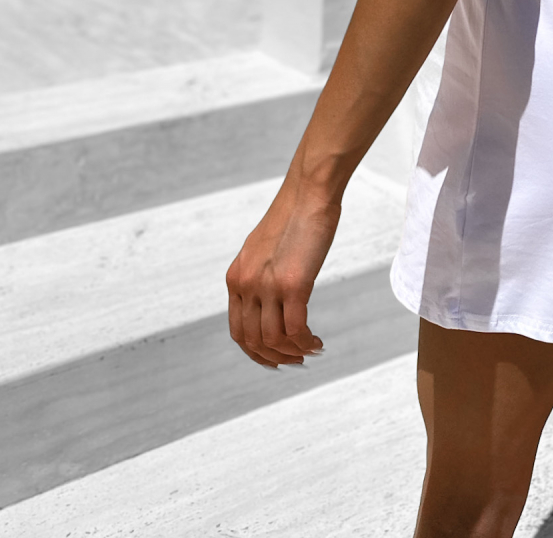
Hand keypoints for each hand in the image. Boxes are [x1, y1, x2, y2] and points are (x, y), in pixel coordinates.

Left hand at [226, 171, 339, 367]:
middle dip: (276, 358)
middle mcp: (246, 284)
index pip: (238, 331)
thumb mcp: (263, 249)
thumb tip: (268, 299)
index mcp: (235, 277)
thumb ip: (258, 274)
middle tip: (297, 360)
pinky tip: (317, 341)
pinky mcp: (294, 284)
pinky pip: (296, 329)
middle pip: (254, 341)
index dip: (256, 352)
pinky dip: (306, 342)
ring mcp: (269, 285)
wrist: (309, 192)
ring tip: (312, 349)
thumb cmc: (293, 216)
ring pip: (275, 340)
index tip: (275, 358)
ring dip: (294, 352)